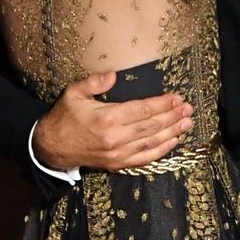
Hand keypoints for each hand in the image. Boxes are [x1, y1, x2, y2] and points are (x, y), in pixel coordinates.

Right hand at [33, 71, 192, 171]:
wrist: (52, 147)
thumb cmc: (64, 117)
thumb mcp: (74, 93)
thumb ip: (94, 82)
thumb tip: (113, 75)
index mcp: (107, 118)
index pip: (143, 110)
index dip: (163, 104)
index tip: (177, 97)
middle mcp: (116, 137)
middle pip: (152, 126)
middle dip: (173, 116)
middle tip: (188, 109)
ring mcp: (118, 154)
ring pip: (152, 142)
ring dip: (172, 132)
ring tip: (187, 123)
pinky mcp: (118, 164)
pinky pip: (144, 158)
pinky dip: (161, 151)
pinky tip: (173, 142)